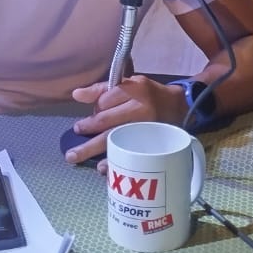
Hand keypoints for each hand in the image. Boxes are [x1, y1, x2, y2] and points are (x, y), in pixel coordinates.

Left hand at [65, 75, 185, 170]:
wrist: (181, 108)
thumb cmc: (149, 95)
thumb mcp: (130, 84)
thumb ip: (103, 89)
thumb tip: (76, 95)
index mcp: (135, 89)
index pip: (105, 100)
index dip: (93, 110)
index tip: (85, 121)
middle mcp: (140, 109)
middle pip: (106, 121)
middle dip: (86, 130)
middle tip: (72, 139)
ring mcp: (146, 128)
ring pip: (114, 139)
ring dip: (93, 149)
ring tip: (75, 157)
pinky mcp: (151, 144)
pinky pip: (129, 154)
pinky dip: (113, 161)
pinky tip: (101, 168)